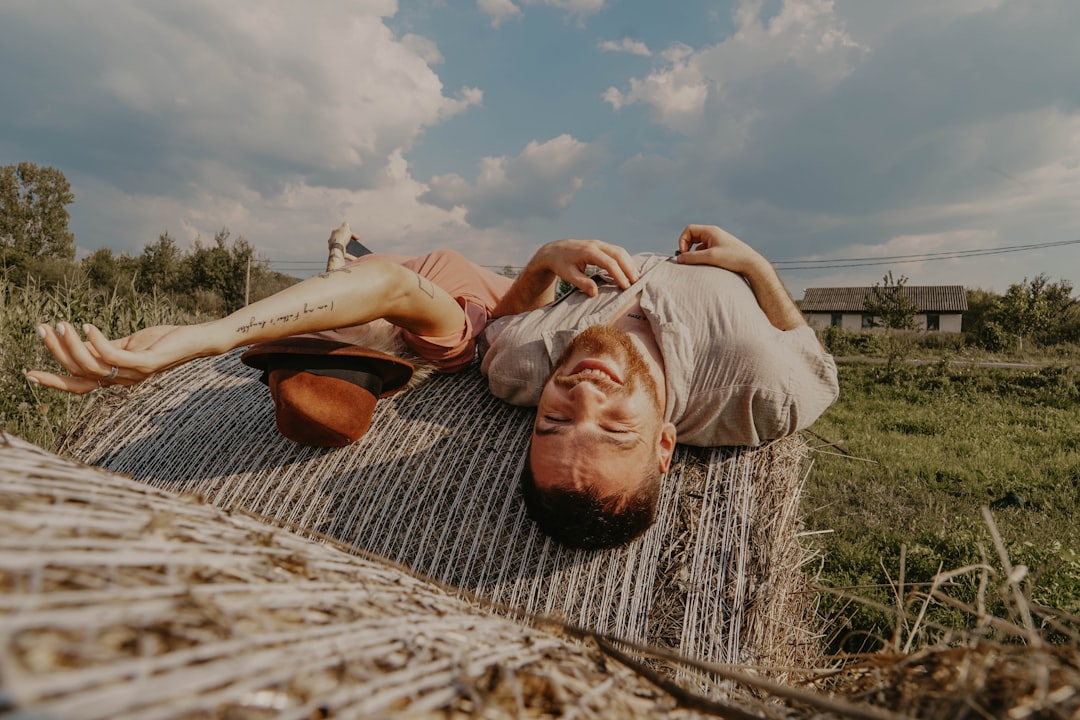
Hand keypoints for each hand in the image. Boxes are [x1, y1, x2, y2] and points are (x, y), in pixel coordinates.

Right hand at [25, 322, 190, 394]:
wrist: (197, 340)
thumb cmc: (163, 340)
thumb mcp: (128, 344)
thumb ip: (104, 347)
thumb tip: (77, 341)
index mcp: (115, 377)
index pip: (78, 384)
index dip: (53, 381)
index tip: (28, 373)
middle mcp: (122, 380)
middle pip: (79, 373)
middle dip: (56, 353)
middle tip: (42, 329)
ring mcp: (134, 374)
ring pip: (92, 366)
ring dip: (72, 344)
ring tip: (61, 324)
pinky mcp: (147, 363)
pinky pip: (114, 357)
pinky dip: (97, 342)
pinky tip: (87, 325)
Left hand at [531, 238, 639, 297]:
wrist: (554, 250)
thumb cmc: (560, 264)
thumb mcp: (568, 275)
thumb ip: (581, 283)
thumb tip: (595, 293)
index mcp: (588, 251)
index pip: (609, 263)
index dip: (619, 275)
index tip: (626, 287)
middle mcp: (596, 245)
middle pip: (618, 254)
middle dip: (629, 269)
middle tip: (636, 283)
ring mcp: (600, 244)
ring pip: (620, 251)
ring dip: (630, 264)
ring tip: (637, 278)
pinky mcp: (601, 246)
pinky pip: (617, 251)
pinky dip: (626, 260)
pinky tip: (632, 270)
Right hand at [676, 224, 766, 275]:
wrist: (751, 264)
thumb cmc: (733, 258)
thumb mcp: (710, 257)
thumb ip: (693, 257)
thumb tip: (679, 259)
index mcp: (710, 231)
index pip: (689, 230)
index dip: (683, 241)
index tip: (684, 254)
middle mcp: (713, 234)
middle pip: (692, 236)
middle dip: (687, 247)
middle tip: (687, 259)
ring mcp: (717, 242)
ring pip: (698, 245)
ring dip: (694, 254)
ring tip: (698, 263)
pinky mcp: (720, 250)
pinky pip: (705, 251)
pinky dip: (701, 257)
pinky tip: (706, 265)